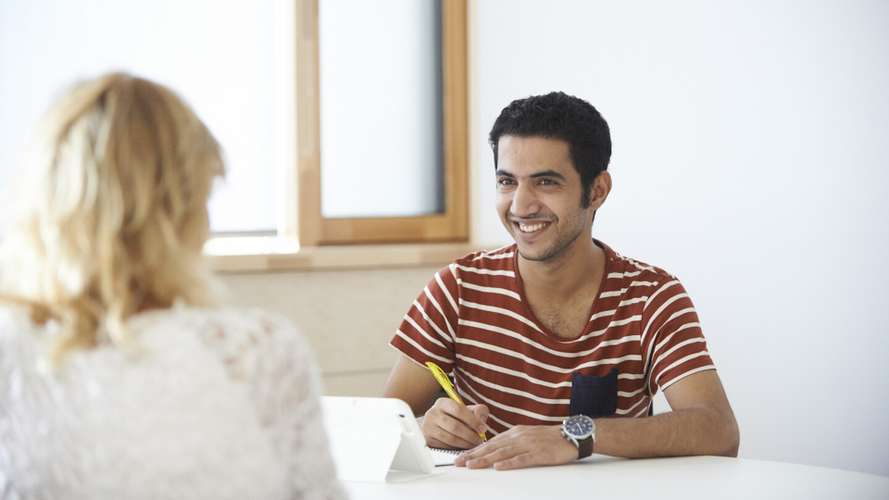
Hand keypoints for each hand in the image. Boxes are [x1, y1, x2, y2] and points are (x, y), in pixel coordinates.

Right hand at [421, 398, 488, 448]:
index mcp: (442, 403)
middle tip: (479, 440)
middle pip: (454, 426)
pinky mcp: (428, 440)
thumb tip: (480, 420)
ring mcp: (428, 428)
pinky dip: (457, 449)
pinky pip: (445, 447)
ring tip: (474, 444)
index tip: (483, 428)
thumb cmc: (457, 417)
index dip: (473, 420)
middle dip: (470, 435)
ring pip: (450, 438)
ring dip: (465, 444)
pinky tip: (464, 447)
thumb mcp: (468, 410)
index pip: (458, 410)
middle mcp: (432, 414)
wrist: (439, 425)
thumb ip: (478, 411)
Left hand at [454, 425, 577, 469]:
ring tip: (472, 465)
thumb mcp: (527, 436)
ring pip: (503, 453)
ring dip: (485, 459)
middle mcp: (518, 437)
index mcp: (515, 432)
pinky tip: (499, 467)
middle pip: (492, 447)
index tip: (461, 457)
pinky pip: (522, 459)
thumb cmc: (549, 438)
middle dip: (474, 455)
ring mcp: (528, 445)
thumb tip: (495, 451)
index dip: (474, 450)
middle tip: (459, 462)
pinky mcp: (539, 454)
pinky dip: (509, 463)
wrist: (572, 434)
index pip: (490, 442)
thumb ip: (511, 442)